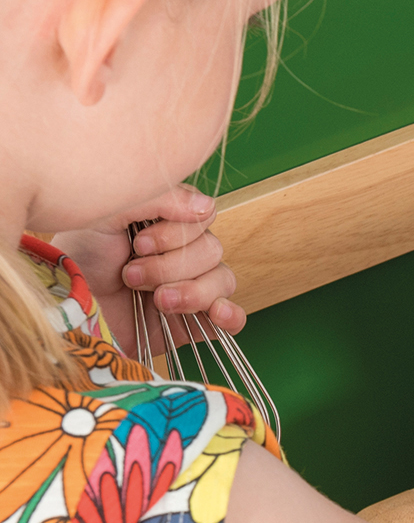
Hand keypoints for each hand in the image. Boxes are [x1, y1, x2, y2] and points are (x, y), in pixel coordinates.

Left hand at [52, 185, 241, 351]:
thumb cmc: (82, 259)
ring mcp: (194, 287)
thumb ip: (159, 200)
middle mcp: (186, 254)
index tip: (138, 244)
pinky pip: (234, 318)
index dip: (176, 234)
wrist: (71, 311)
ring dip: (189, 291)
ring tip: (156, 301)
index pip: (204, 218)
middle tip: (132, 275)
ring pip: (223, 281)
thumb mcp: (111, 213)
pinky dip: (230, 315)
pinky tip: (215, 312)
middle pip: (213, 251)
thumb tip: (207, 206)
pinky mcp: (197, 322)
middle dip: (171, 266)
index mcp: (169, 224)